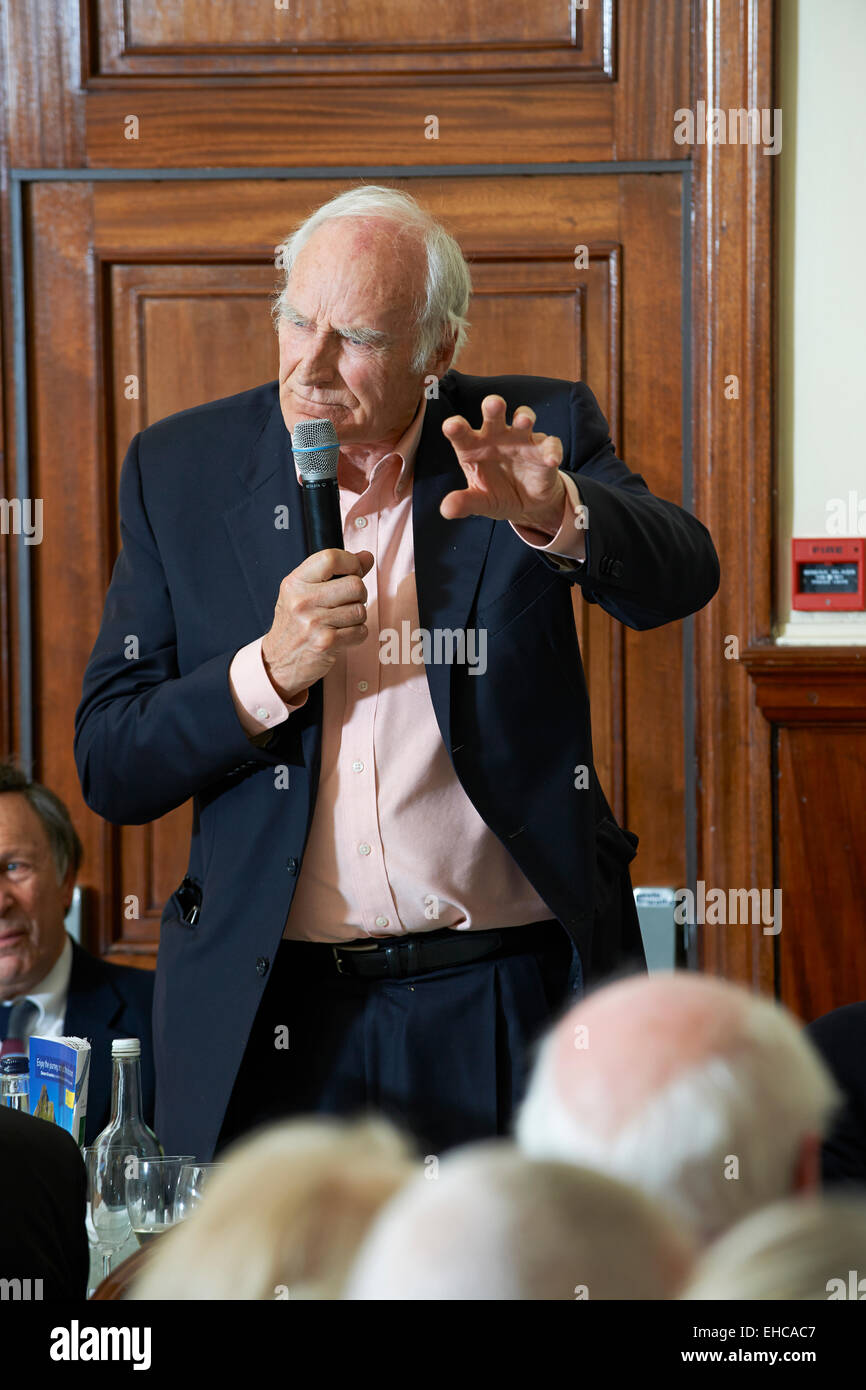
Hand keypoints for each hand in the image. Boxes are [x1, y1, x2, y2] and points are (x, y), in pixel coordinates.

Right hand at [261, 549, 373, 701]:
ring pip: (360, 610)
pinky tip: (342, 635)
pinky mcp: (326, 642)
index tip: (354, 571)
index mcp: (295, 582)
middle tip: (347, 603)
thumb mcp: (304, 592)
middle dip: (359, 595)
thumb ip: (335, 572)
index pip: (331, 557)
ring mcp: (313, 622)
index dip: (351, 562)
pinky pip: (361, 631)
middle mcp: (302, 600)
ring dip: (357, 617)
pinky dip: (357, 634)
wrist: (278, 662)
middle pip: (355, 585)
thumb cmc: (294, 625)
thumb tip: (366, 557)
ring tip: (340, 622)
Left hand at [440, 395, 566, 534]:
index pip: (461, 433)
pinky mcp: (543, 450)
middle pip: (493, 416)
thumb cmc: (496, 493)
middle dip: (493, 407)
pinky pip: (550, 445)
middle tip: (494, 404)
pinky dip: (552, 450)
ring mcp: (521, 440)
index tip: (451, 426)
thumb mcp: (480, 501)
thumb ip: (465, 502)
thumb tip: (446, 509)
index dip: (456, 427)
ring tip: (523, 421)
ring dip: (524, 417)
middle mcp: (496, 437)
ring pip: (523, 419)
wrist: (526, 504)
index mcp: (473, 446)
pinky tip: (551, 460)